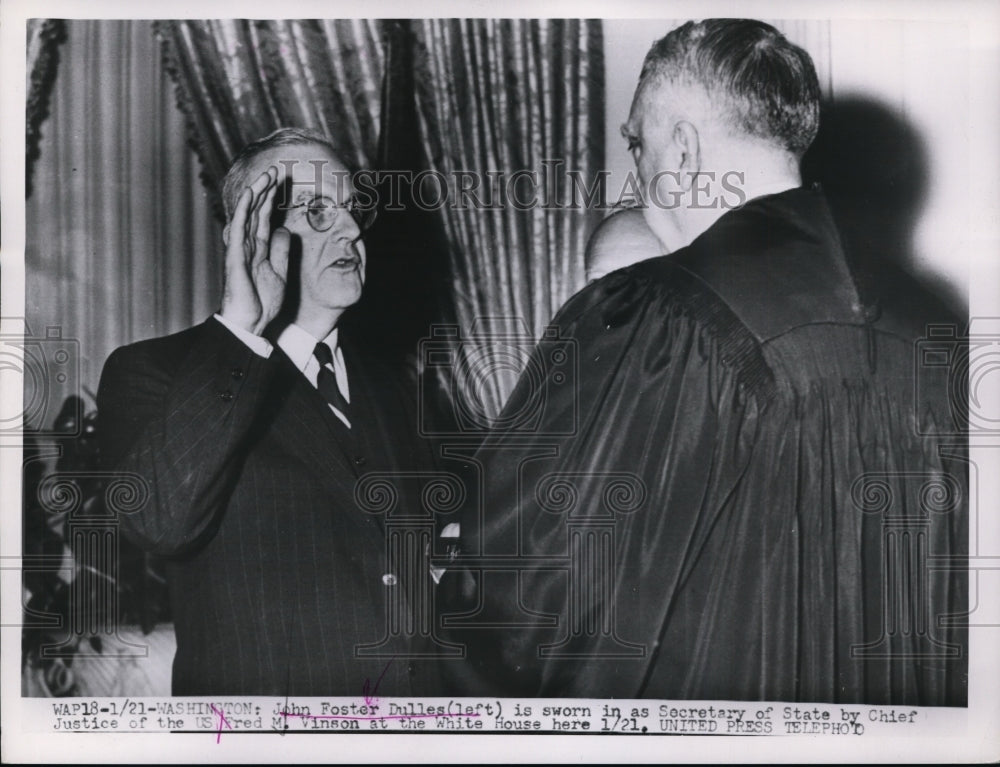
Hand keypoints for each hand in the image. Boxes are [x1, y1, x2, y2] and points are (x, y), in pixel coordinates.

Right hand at [220, 167, 290, 334]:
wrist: (252, 322)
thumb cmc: (262, 301)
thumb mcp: (280, 271)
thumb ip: (281, 250)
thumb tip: (283, 230)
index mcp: (259, 247)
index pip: (266, 216)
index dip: (273, 198)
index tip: (282, 181)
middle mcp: (248, 243)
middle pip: (257, 210)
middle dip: (266, 189)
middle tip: (276, 169)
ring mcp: (240, 247)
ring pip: (248, 214)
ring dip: (257, 193)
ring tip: (267, 174)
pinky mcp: (236, 255)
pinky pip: (239, 227)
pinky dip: (244, 209)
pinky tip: (251, 194)